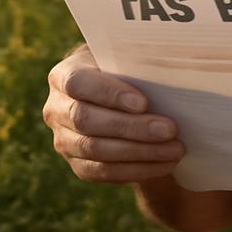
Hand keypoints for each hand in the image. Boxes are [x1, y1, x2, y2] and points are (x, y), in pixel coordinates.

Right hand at [42, 47, 184, 182]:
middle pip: (87, 121)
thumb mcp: (125, 59)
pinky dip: (137, 170)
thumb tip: (170, 66)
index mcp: (62, 76)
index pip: (78, 84)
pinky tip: (165, 163)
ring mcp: (63, 140)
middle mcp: (56, 109)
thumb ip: (136, 61)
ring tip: (175, 149)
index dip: (109, 94)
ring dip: (140, 152)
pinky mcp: (78, 164)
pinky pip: (104, 172)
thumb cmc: (126, 72)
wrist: (117, 100)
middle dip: (131, 127)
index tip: (144, 103)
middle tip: (170, 129)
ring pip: (96, 150)